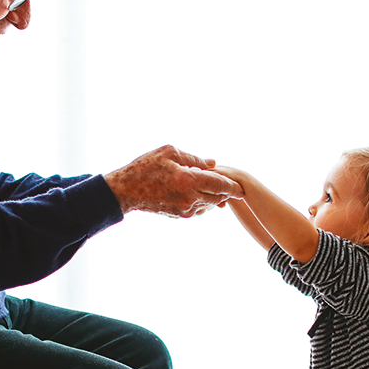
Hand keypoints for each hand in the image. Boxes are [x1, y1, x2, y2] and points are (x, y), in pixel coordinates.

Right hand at [104, 145, 242, 217]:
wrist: (126, 191)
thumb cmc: (145, 167)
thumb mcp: (169, 153)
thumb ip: (194, 158)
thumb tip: (212, 163)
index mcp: (188, 180)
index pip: (219, 184)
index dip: (233, 186)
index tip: (242, 187)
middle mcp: (189, 197)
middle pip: (218, 197)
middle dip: (227, 192)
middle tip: (234, 188)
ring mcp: (185, 209)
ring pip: (209, 204)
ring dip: (214, 197)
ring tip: (215, 188)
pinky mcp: (179, 216)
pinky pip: (198, 209)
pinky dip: (203, 202)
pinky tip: (199, 194)